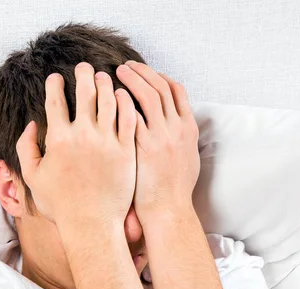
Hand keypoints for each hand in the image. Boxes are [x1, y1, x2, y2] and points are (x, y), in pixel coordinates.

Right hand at [16, 63, 136, 226]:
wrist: (92, 225)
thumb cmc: (61, 206)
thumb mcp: (33, 178)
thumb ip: (26, 148)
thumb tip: (32, 125)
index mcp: (58, 139)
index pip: (55, 99)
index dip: (55, 83)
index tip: (57, 78)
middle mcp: (83, 135)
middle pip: (84, 92)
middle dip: (83, 74)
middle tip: (84, 68)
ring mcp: (107, 142)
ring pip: (109, 100)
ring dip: (106, 83)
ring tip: (105, 79)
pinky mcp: (126, 151)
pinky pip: (129, 118)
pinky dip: (126, 103)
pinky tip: (124, 98)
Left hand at [115, 61, 200, 222]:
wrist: (168, 211)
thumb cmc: (174, 192)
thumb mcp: (187, 160)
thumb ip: (181, 139)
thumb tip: (172, 126)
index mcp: (189, 130)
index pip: (177, 91)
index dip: (160, 76)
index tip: (146, 72)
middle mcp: (177, 129)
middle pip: (160, 87)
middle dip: (142, 72)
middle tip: (125, 66)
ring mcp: (161, 137)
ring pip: (147, 95)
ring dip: (131, 80)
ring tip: (114, 74)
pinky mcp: (144, 148)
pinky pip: (132, 115)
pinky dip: (122, 102)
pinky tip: (109, 98)